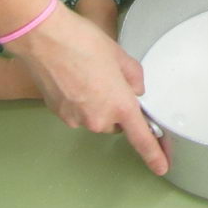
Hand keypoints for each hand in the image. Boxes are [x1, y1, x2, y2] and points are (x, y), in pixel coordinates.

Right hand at [1, 2, 168, 174]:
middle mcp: (99, 119)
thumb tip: (134, 90)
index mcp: (120, 105)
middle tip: (109, 79)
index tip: (162, 167)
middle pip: (116, 122)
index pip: (141, 138)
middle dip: (117, 107)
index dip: (154, 153)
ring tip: (87, 74)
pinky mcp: (58, 115)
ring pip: (95, 117)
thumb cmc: (86, 42)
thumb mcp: (120, 56)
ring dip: (96, 103)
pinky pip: (77, 113)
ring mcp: (76, 120)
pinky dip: (78, 101)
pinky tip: (72, 78)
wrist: (45, 40)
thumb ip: (133, 78)